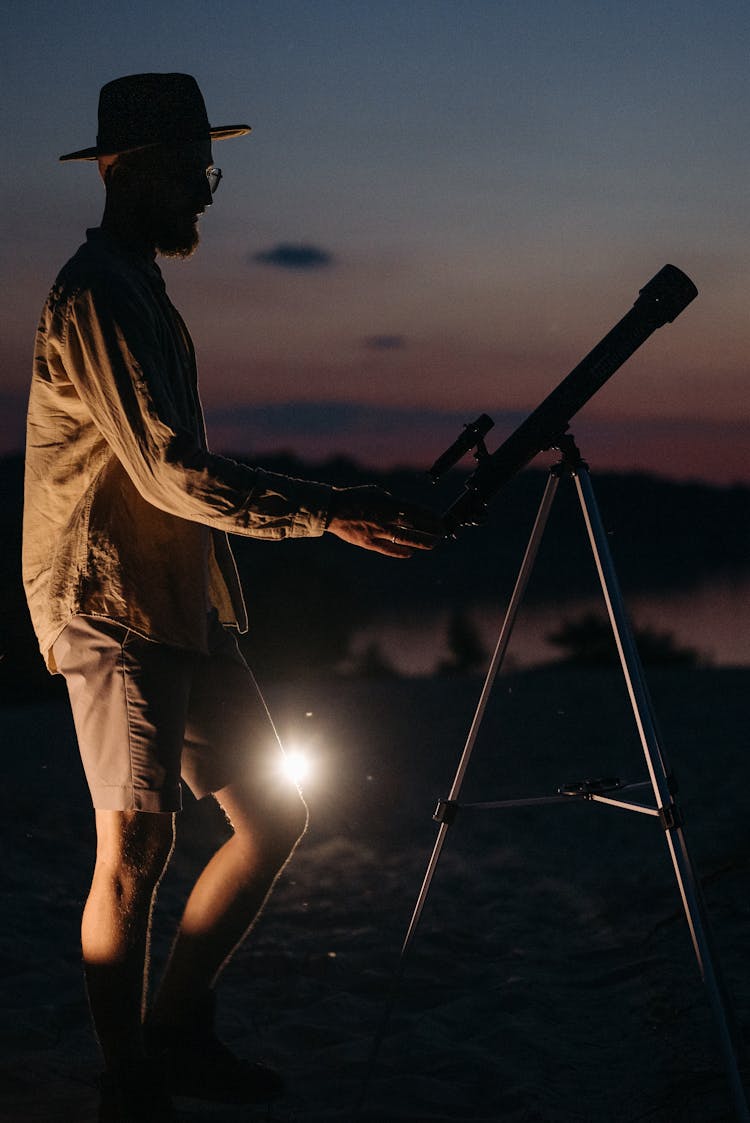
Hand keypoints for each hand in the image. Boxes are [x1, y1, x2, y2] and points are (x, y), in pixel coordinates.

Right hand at [325, 485, 444, 556]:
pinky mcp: (368, 542)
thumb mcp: (376, 492)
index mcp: (387, 503)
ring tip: (432, 544)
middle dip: (430, 530)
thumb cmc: (355, 497)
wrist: (332, 509)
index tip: (440, 519)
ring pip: (404, 539)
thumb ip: (391, 501)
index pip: (415, 511)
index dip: (430, 516)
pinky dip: (400, 551)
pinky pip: (388, 549)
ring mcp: (377, 532)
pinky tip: (410, 553)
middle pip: (414, 526)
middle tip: (442, 533)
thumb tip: (404, 509)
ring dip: (420, 542)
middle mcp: (385, 518)